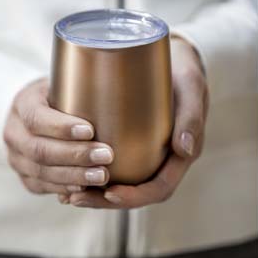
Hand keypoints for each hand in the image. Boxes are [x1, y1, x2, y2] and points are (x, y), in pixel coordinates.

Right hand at [3, 78, 114, 195]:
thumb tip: (116, 91)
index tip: (91, 130)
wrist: (34, 115)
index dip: (62, 127)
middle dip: (75, 155)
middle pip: (40, 150)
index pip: (37, 118)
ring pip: (42, 172)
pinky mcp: (24, 177)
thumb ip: (82, 88)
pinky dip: (66, 189)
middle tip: (106, 156)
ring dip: (74, 176)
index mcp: (22, 104)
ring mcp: (15, 158)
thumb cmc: (59, 97)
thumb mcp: (65, 84)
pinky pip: (43, 187)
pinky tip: (86, 189)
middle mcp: (13, 133)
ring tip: (102, 176)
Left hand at [62, 36, 207, 207]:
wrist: (172, 58)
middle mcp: (162, 160)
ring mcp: (145, 154)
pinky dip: (90, 175)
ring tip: (66, 194)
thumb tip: (184, 149)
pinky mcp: (130, 143)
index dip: (135, 196)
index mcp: (180, 156)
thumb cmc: (182, 71)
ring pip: (120, 184)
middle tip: (75, 198)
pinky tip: (66, 174)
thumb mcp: (191, 87)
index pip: (159, 188)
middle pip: (134, 192)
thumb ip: (192, 115)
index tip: (110, 192)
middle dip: (105, 200)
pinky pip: (112, 167)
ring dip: (93, 194)